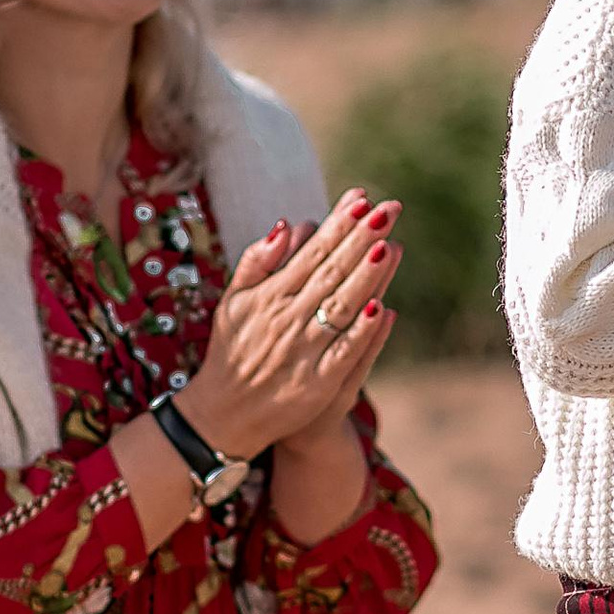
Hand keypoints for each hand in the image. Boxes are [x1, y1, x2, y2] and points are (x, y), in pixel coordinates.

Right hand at [176, 190, 403, 460]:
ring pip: (341, 307)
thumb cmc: (232, 349)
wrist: (223, 413)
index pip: (312, 253)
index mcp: (271, 295)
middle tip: (388, 209)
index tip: (362, 200)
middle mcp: (288, 318)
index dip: (338, 226)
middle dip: (362, 239)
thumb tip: (287, 223)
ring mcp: (304, 350)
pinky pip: (344, 353)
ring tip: (389, 246)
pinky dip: (362, 332)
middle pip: (332, 273)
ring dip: (367, 277)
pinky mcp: (317, 383)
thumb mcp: (233, 301)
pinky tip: (382, 308)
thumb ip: (257, 262)